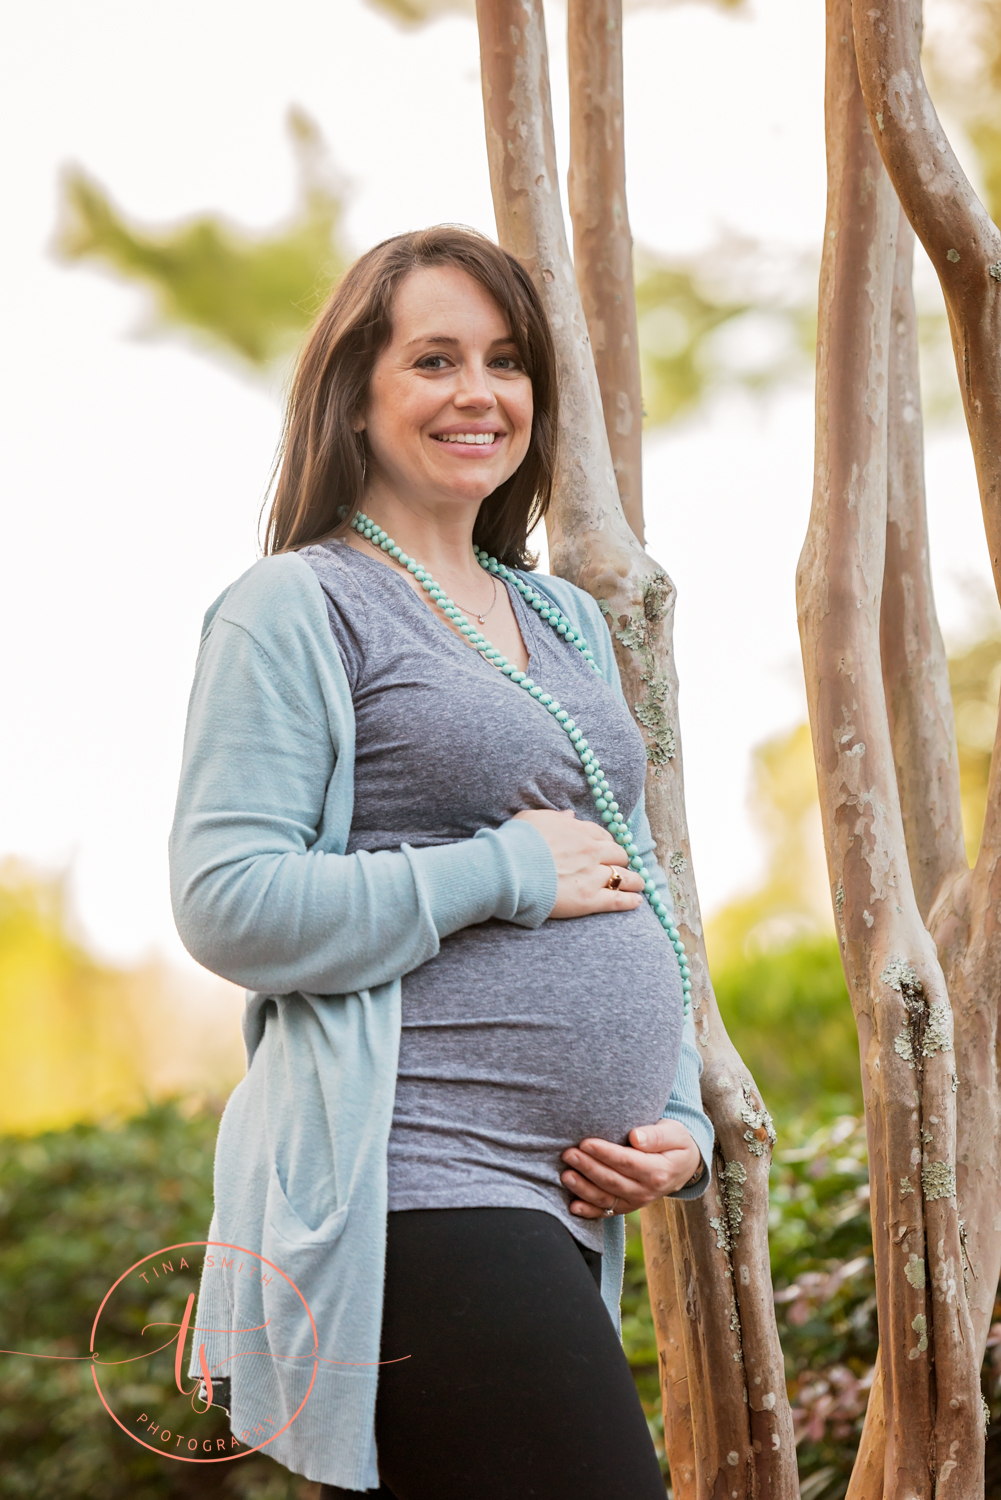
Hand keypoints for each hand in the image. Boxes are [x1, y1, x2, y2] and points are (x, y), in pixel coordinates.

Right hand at [512, 808, 644, 918]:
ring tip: (638, 884)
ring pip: (623, 877)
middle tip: (623, 865)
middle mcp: (590, 851)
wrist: (509, 869)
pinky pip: (617, 900)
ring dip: (633, 880)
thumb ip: (554, 817)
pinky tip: (636, 902)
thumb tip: (569, 815)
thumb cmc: (516, 842)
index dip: (607, 843)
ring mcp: (592, 876)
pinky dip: (629, 901)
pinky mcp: (589, 899)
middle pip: (618, 854)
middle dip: (622, 860)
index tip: (608, 849)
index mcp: (577, 830)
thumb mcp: (532, 819)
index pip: (601, 835)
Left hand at [560, 1120, 703, 1217]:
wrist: (684, 1166)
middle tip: (568, 1154)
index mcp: (658, 1171)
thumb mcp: (675, 1133)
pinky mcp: (627, 1207)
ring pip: (606, 1198)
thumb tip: (635, 1138)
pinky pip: (607, 1212)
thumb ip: (656, 1136)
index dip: (605, 1154)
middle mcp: (646, 1191)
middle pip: (612, 1181)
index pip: (627, 1162)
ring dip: (583, 1188)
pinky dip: (589, 1211)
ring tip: (565, 1175)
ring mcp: (636, 1201)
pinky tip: (573, 1206)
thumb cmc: (676, 1143)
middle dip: (588, 1168)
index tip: (586, 1142)